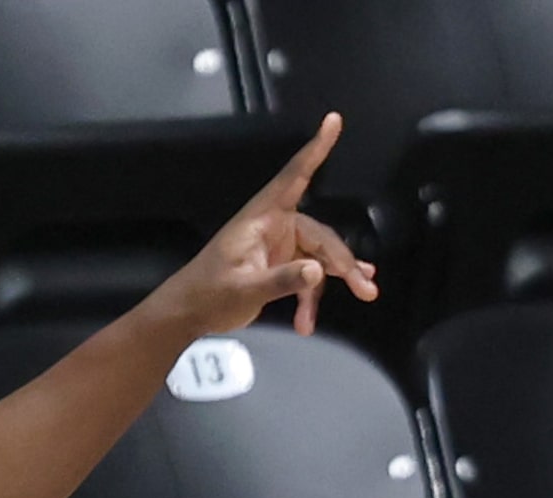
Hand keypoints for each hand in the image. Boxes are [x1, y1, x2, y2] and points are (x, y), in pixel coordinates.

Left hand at [155, 113, 377, 339]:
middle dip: (344, 262)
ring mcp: (278, 248)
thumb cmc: (207, 294)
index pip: (294, 177)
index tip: (333, 120)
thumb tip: (316, 271)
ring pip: (319, 258)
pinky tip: (309, 322)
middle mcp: (274, 227)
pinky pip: (306, 277)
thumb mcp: (243, 289)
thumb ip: (280, 280)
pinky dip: (310, 298)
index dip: (316, 149)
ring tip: (363, 295)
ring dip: (335, 281)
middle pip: (321, 236)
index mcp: (262, 218)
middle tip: (365, 287)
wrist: (187, 315)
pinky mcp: (279, 267)